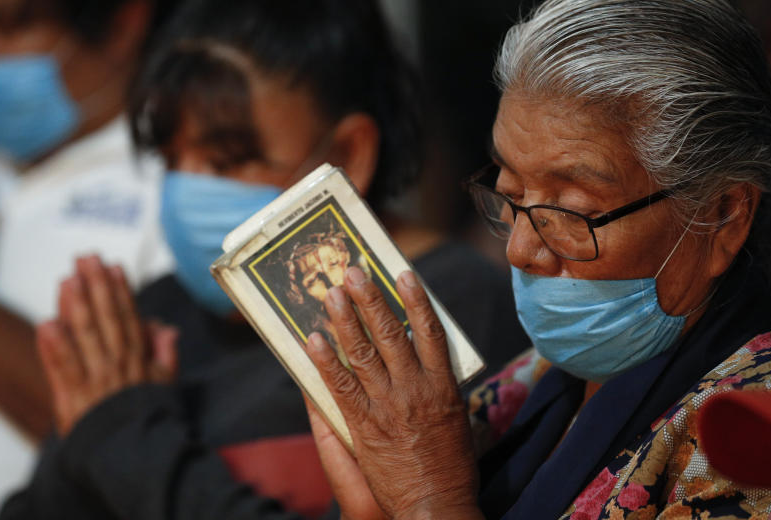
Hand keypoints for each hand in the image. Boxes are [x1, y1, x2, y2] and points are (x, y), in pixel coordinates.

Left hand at [37, 255, 178, 434]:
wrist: (131, 456)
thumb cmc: (146, 418)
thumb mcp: (163, 385)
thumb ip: (164, 354)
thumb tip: (165, 327)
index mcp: (137, 358)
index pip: (128, 317)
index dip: (119, 290)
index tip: (112, 266)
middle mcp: (116, 364)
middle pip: (105, 319)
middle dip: (95, 286)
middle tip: (85, 258)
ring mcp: (95, 380)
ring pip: (84, 337)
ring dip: (75, 306)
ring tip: (67, 279)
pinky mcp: (73, 399)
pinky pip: (63, 369)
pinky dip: (54, 347)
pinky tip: (46, 324)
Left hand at [306, 267, 481, 519]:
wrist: (435, 506)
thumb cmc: (450, 467)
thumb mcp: (457, 421)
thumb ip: (440, 388)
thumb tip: (426, 360)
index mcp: (443, 387)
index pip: (431, 333)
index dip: (416, 300)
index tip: (403, 275)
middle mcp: (415, 390)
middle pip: (392, 334)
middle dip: (370, 300)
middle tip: (353, 273)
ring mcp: (388, 406)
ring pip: (364, 353)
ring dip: (345, 320)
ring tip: (331, 294)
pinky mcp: (365, 425)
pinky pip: (341, 386)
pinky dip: (326, 361)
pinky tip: (313, 340)